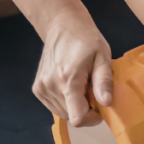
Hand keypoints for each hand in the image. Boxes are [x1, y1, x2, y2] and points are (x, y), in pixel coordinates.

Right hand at [33, 5, 113, 126]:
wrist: (62, 26)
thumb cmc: (86, 39)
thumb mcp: (102, 56)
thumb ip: (104, 81)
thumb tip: (106, 103)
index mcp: (68, 79)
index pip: (77, 118)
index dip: (92, 118)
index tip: (100, 106)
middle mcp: (50, 86)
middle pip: (71, 116)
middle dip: (85, 109)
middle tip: (92, 90)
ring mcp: (41, 88)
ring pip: (63, 113)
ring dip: (75, 106)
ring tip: (82, 86)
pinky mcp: (37, 88)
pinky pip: (54, 106)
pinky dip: (65, 102)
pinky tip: (71, 85)